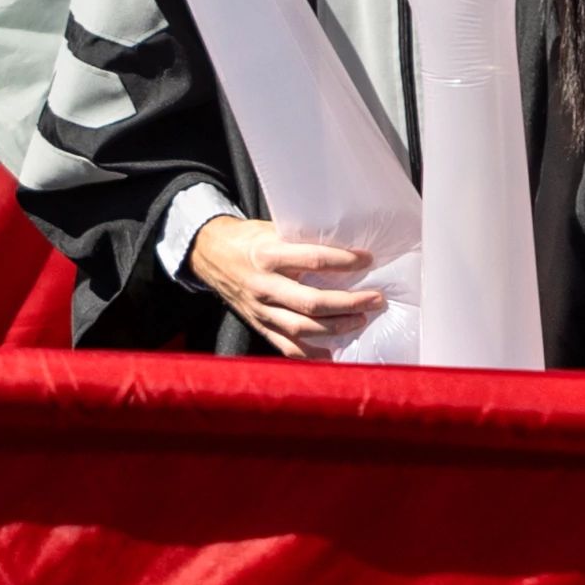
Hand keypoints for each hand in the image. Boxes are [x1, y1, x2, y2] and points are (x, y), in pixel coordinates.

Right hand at [190, 215, 388, 356]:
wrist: (210, 256)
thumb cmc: (248, 240)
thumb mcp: (272, 230)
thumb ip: (302, 241)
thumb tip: (345, 245)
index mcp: (268, 255)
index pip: (314, 260)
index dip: (344, 261)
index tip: (367, 260)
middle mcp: (264, 286)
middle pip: (313, 303)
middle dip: (349, 303)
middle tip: (375, 299)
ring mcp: (260, 311)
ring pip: (303, 329)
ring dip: (337, 328)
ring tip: (360, 320)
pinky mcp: (259, 326)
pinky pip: (288, 347)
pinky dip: (313, 353)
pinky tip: (334, 352)